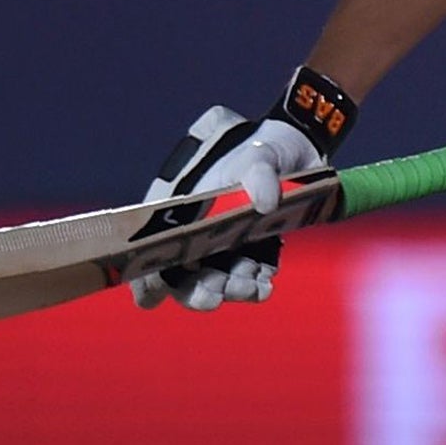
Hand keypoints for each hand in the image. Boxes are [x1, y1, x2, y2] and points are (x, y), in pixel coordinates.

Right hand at [129, 67, 357, 311]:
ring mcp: (220, 244)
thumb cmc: (263, 149)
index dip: (144, 273)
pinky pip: (244, 279)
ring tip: (255, 287)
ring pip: (214, 280)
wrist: (301, 153)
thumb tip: (265, 203)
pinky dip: (252, 285)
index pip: (148, 248)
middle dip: (196, 290)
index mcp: (178, 207)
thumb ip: (259, 172)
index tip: (156, 292)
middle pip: (180, 274)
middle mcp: (193, 231)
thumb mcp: (259, 153)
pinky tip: (264, 282)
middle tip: (217, 295)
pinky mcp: (247, 253)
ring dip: (230, 289)